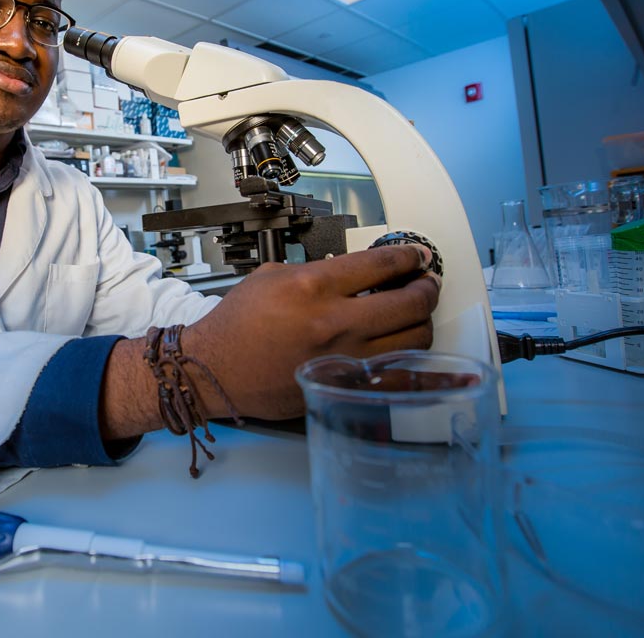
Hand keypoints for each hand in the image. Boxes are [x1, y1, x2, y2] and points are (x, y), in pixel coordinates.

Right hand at [181, 244, 440, 421]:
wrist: (215, 370)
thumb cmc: (237, 324)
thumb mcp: (271, 276)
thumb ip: (317, 271)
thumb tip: (356, 273)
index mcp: (313, 287)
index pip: (381, 265)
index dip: (409, 257)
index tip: (418, 256)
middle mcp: (334, 322)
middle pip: (409, 302)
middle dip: (427, 288)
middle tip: (427, 283)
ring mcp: (343, 358)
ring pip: (412, 340)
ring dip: (423, 322)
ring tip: (418, 314)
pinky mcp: (343, 386)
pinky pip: (397, 376)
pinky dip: (415, 363)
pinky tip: (419, 352)